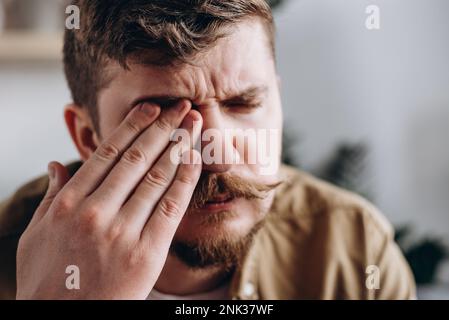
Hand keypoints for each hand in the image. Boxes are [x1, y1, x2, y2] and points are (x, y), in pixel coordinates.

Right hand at [16, 100, 201, 298]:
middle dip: (163, 127)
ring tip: (192, 125)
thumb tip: (57, 164)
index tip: (151, 108)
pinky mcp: (147, 253)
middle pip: (136, 158)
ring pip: (156, 178)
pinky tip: (195, 160)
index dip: (133, 126)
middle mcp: (96, 212)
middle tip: (181, 105)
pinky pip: (171, 208)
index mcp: (69, 203)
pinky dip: (185, 180)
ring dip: (178, 146)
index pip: (108, 153)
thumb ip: (51, 196)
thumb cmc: (48, 279)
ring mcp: (123, 232)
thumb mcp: (36, 235)